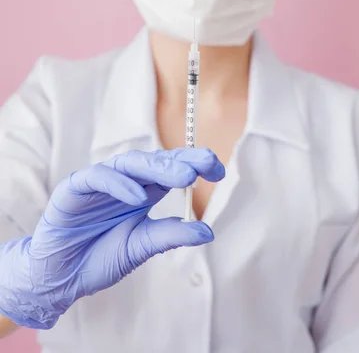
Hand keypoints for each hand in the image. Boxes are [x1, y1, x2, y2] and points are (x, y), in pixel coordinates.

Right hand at [0, 147, 223, 329]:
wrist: (59, 276)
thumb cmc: (99, 257)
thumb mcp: (141, 247)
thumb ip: (170, 235)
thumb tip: (208, 232)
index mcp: (143, 192)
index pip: (171, 170)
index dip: (194, 165)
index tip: (219, 170)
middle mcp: (124, 182)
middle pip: (155, 162)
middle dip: (182, 161)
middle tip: (206, 164)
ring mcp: (100, 182)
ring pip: (129, 164)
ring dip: (156, 168)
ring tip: (182, 176)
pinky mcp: (75, 187)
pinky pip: (98, 178)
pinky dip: (118, 184)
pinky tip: (138, 196)